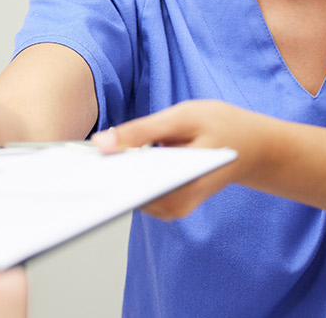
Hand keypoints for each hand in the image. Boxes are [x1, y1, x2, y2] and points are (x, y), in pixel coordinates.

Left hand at [90, 100, 274, 219]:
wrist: (254, 147)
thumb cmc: (223, 127)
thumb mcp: (184, 117)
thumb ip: (142, 130)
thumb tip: (101, 143)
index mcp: (178, 189)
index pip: (126, 188)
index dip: (97, 176)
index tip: (71, 164)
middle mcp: (171, 207)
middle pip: (123, 192)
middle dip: (100, 171)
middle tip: (73, 154)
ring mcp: (168, 208)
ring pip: (126, 191)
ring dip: (110, 171)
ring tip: (87, 155)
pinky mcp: (164, 203)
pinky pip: (134, 188)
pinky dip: (122, 172)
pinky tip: (110, 157)